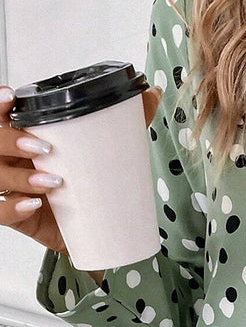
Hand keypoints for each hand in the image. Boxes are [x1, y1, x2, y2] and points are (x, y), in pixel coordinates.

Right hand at [0, 84, 162, 254]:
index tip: (11, 98)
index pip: (0, 117)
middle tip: (45, 148)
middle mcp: (12, 160)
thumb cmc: (89, 188)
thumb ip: (123, 123)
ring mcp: (11, 188)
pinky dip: (13, 208)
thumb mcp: (106, 153)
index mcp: (25, 139)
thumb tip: (150, 94)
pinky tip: (33, 205)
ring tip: (53, 182)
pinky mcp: (16, 218)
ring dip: (19, 176)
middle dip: (10, 141)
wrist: (92, 232)